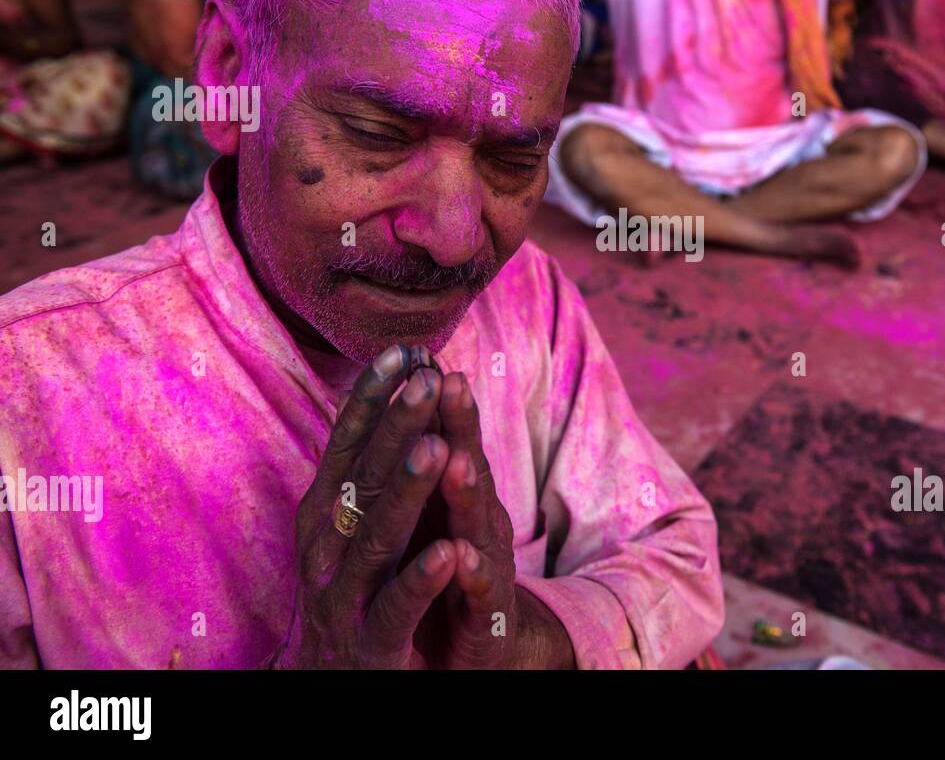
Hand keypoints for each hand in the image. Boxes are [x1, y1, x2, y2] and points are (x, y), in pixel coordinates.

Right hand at [269, 345, 456, 668]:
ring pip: (378, 537)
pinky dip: (422, 578)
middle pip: (364, 480)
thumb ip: (365, 471)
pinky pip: (398, 606)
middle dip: (396, 427)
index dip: (371, 399)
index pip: (346, 446)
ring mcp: (344, 596)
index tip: (402, 350)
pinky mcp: (372, 642)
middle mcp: (326, 549)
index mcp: (322, 516)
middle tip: (426, 379)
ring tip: (438, 449)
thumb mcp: (346, 529)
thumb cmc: (348, 592)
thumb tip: (384, 394)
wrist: (329, 685)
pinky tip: (449, 552)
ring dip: (408, 492)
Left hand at [415, 373, 575, 668]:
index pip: (448, 439)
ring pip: (475, 524)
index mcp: (455, 498)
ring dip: (464, 491)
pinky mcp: (485, 615)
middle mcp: (475, 523)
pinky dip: (466, 573)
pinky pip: (475, 592)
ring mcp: (484, 567)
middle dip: (458, 426)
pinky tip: (456, 555)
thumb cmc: (443, 574)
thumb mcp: (430, 515)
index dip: (436, 401)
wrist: (476, 651)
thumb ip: (422, 463)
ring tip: (454, 458)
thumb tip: (398, 395)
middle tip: (448, 382)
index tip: (420, 354)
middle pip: (468, 467)